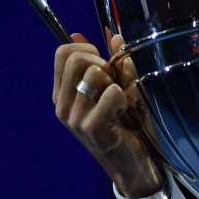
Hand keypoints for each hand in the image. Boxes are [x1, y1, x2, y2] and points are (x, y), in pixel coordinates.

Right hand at [52, 32, 162, 197]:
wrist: (135, 164)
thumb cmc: (127, 125)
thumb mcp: (120, 87)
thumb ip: (111, 61)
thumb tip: (104, 34)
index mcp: (63, 93)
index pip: (62, 53)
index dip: (88, 49)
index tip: (104, 64)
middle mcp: (63, 105)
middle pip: (76, 58)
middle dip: (102, 62)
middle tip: (114, 84)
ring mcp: (74, 118)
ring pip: (94, 73)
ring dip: (115, 82)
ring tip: (120, 102)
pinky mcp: (92, 127)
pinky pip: (111, 92)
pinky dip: (124, 96)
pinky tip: (124, 112)